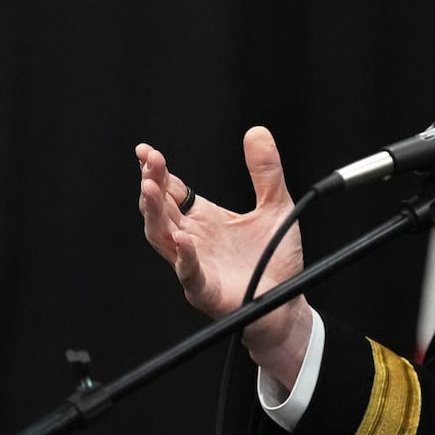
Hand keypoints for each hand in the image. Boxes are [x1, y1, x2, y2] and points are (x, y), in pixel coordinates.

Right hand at [137, 126, 312, 386]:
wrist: (286, 302)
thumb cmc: (274, 259)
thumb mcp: (276, 205)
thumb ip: (266, 171)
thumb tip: (257, 132)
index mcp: (204, 219)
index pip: (173, 191)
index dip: (159, 171)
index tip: (148, 152)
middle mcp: (193, 239)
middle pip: (162, 210)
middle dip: (152, 185)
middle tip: (149, 163)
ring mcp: (195, 265)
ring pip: (164, 239)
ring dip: (155, 215)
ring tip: (151, 190)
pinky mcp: (205, 290)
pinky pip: (188, 273)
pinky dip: (184, 256)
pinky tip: (183, 238)